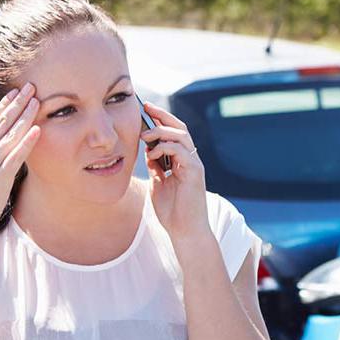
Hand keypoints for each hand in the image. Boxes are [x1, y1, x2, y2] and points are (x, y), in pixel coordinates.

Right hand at [0, 82, 40, 239]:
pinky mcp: (0, 179)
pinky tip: (37, 130)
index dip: (2, 105)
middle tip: (31, 88)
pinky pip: (16, 157)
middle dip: (17, 104)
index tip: (14, 93)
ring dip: (25, 118)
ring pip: (10, 136)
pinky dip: (27, 142)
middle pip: (0, 123)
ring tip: (37, 103)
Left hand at [140, 101, 209, 242]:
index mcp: (181, 160)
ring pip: (181, 135)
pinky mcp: (195, 172)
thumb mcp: (158, 184)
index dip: (160, 120)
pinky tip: (152, 153)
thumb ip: (155, 167)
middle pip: (179, 127)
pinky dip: (166, 147)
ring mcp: (194, 164)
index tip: (144, 110)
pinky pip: (181, 151)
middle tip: (145, 108)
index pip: (173, 132)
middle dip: (162, 116)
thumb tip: (148, 151)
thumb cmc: (172, 212)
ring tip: (145, 135)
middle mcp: (190, 159)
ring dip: (161, 131)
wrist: (185, 232)